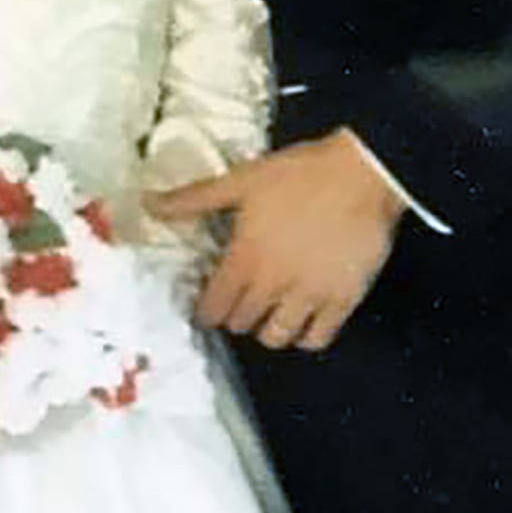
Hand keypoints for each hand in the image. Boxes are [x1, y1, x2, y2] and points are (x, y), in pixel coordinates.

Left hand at [146, 131, 403, 351]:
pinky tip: (305, 319)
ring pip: (277, 338)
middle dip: (236, 315)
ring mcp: (309, 297)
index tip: (209, 303)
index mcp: (245, 258)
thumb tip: (148, 203)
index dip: (207, 310)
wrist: (362, 173)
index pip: (213, 308)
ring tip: (271, 311)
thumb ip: (194, 199)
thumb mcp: (242, 180)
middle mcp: (273, 284)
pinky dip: (306, 336)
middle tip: (241, 300)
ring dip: (269, 329)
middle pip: (242, 324)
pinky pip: (317, 339)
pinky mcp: (342, 301)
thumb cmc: (300, 173)